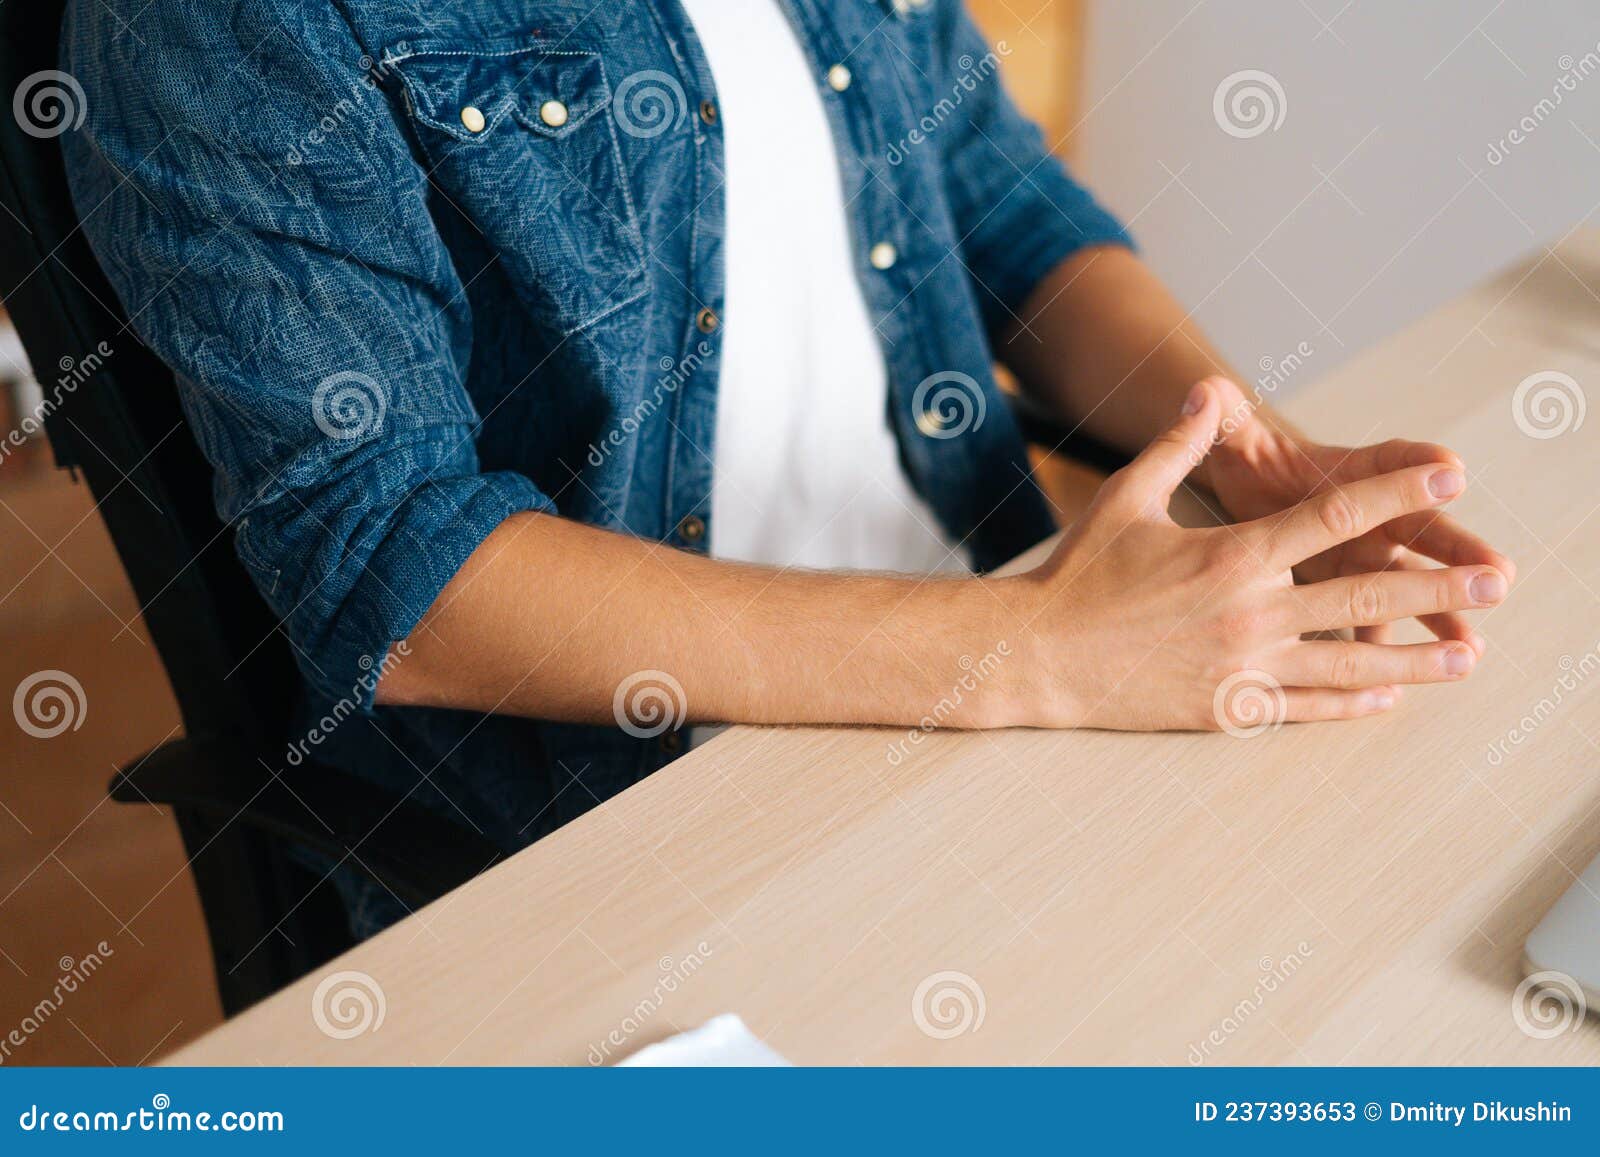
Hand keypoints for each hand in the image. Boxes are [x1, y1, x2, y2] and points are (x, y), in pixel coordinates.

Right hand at [1009, 380, 1508, 730]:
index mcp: (1231, 556)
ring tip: (1468, 657)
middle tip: (1498, 582)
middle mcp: (1248, 615)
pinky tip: (1390, 695)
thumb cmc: (1079, 574)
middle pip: (1362, 598)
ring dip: (1416, 660)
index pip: (1334, 519)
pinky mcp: (1226, 708)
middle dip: (1436, 589)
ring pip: (1348, 663)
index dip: (1397, 494)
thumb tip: (1211, 391)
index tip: (1451, 477)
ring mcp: (1241, 668)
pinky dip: (1353, 701)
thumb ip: (1177, 444)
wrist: (1036, 655)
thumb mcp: (1126, 498)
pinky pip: (1305, 706)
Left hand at [1200, 376, 1514, 654]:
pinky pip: (1370, 618)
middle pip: (1417, 529)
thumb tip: (1207, 387)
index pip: (1384, 460)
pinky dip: (1386, 645)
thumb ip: (1226, 415)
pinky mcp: (1342, 586)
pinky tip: (1409, 676)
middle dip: (1456, 552)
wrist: (1242, 482)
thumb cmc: (1245, 455)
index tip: (1449, 468)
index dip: (1413, 464)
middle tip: (1497, 573)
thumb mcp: (1235, 435)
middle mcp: (1364, 510)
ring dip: (1438, 611)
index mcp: (1341, 470)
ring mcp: (1359, 552)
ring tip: (1470, 645)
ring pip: (1405, 583)